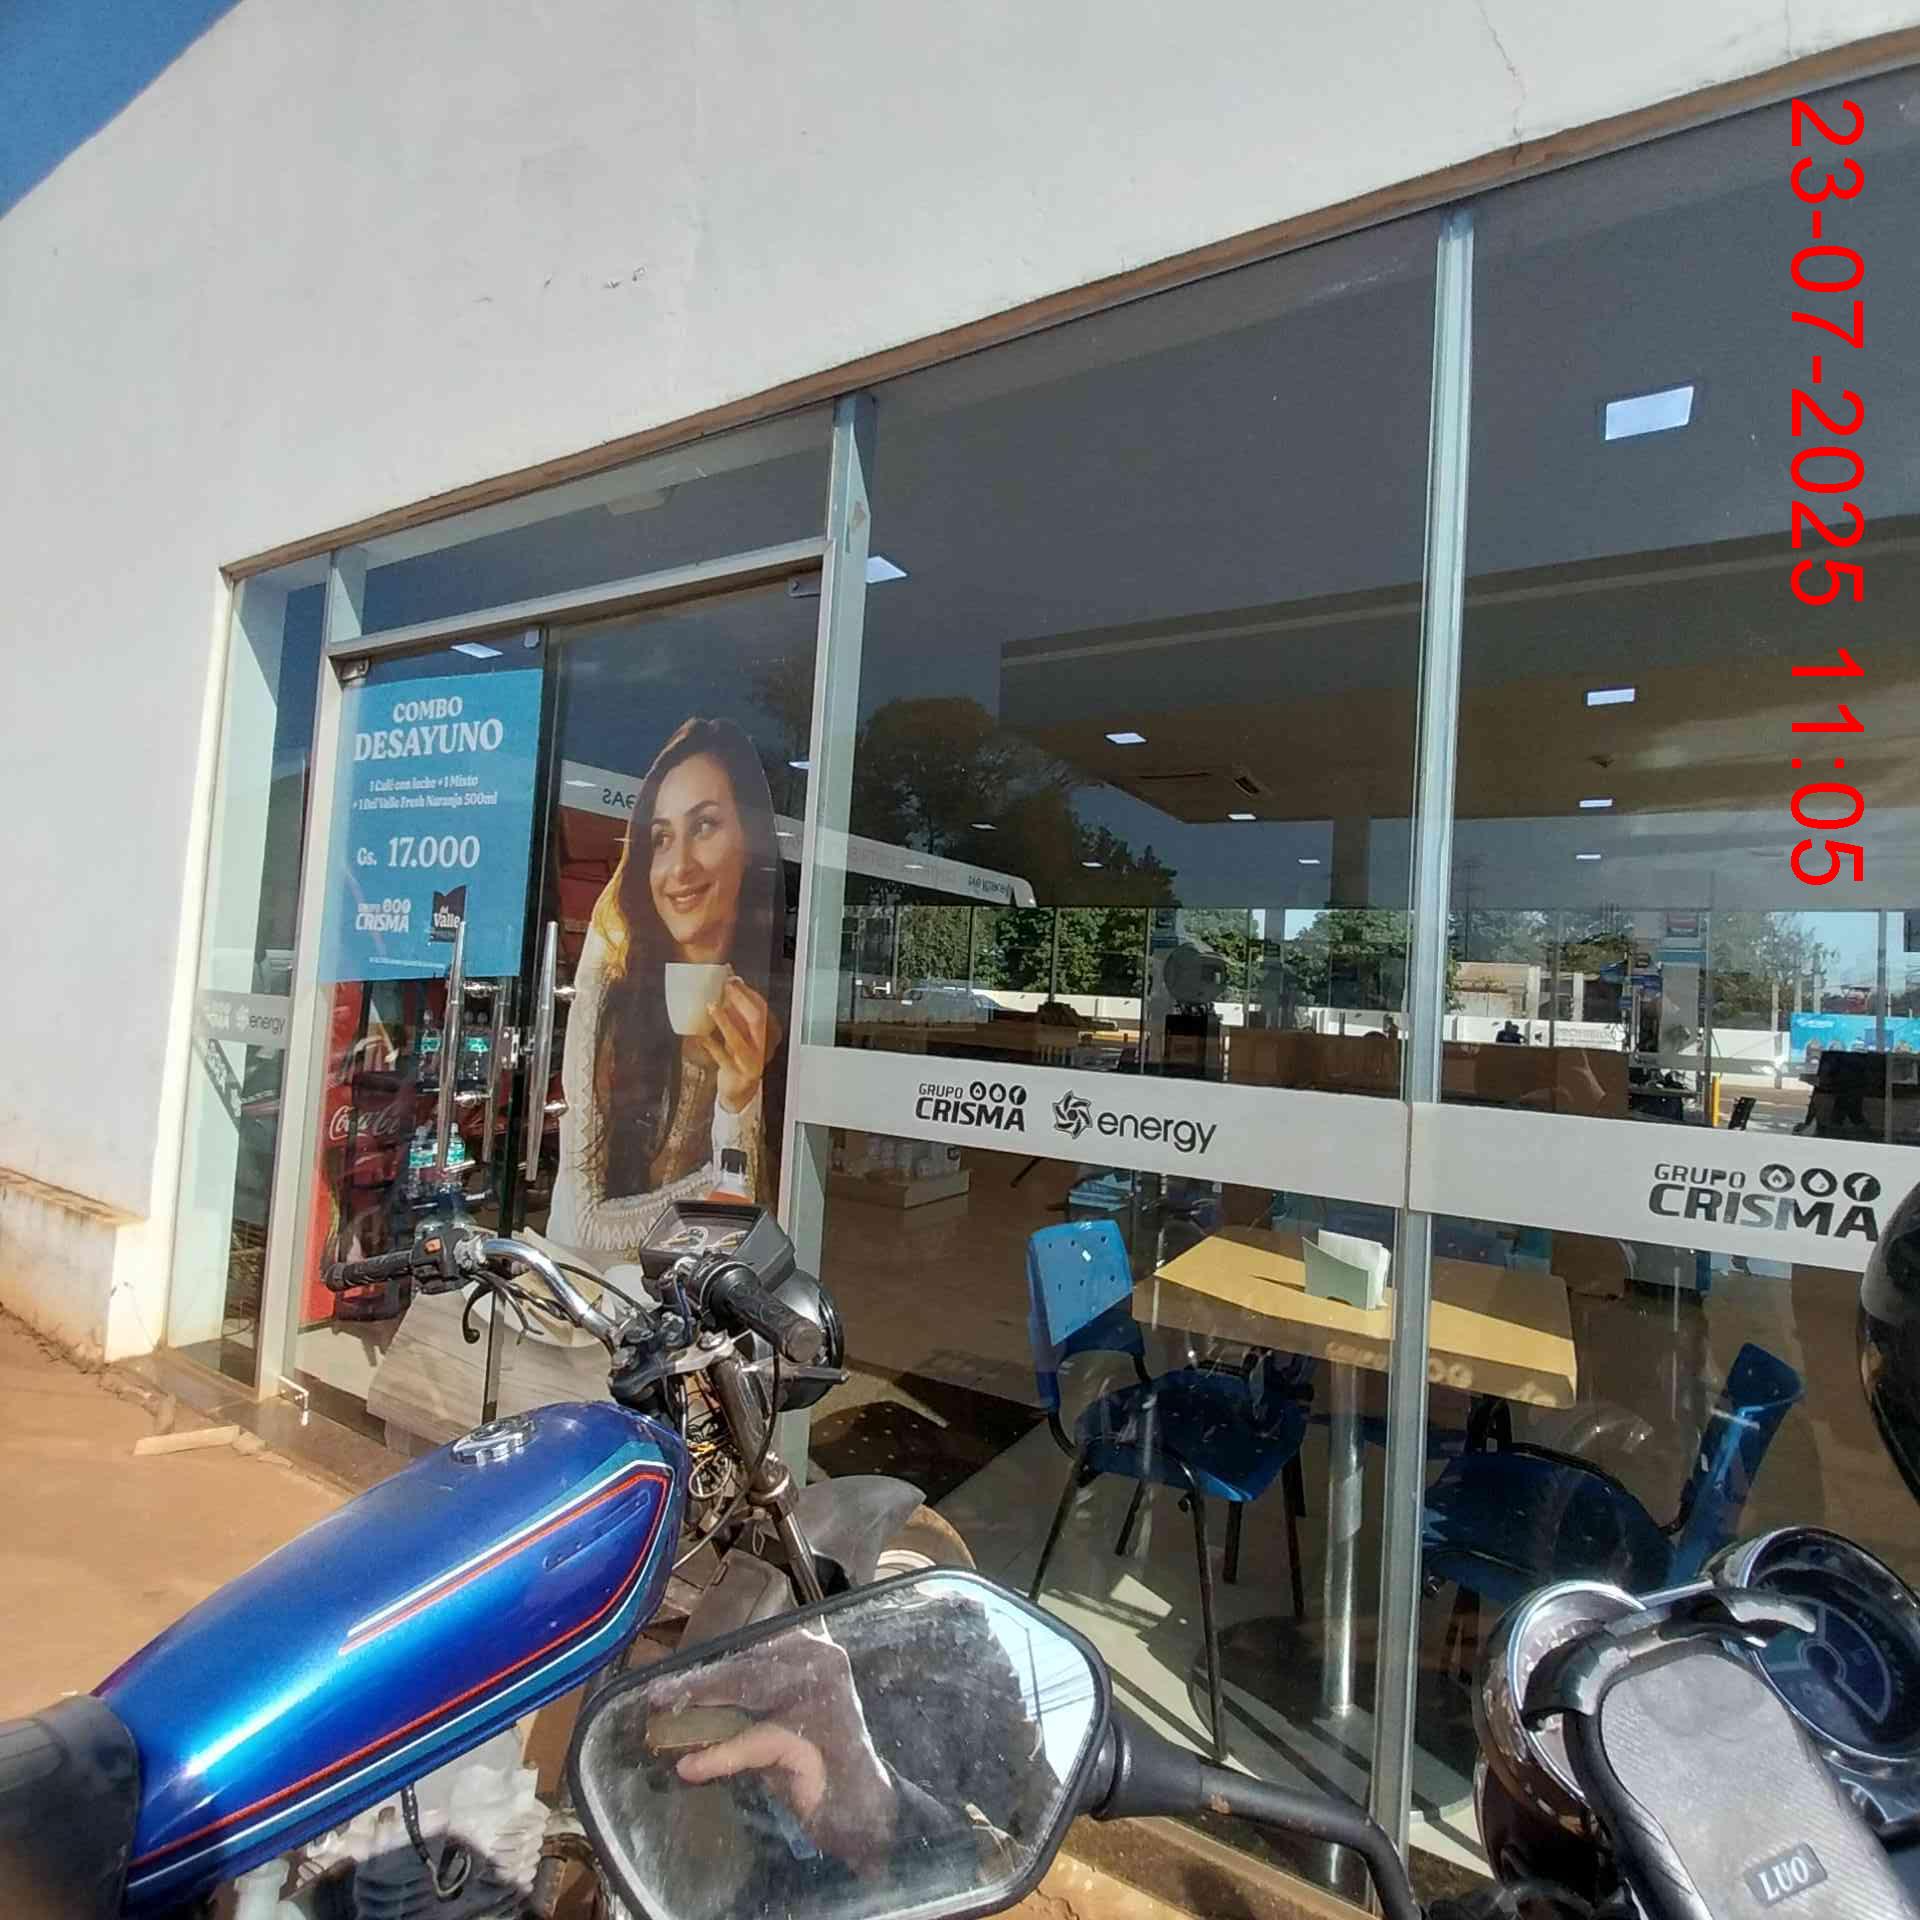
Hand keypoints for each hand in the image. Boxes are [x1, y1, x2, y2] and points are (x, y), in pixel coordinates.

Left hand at [654, 1625, 896, 1869]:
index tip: (677, 1670)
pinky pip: (751, 1742)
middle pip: (745, 1666)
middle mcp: (821, 1662)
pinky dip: (718, 1757)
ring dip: (700, 1706)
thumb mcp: (783, 1718)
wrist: (862, 1810)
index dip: (713, 1661)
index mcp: (817, 1650)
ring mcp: (818, 1698)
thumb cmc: (819, 1760)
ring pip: (745, 1691)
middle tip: (659, 1694)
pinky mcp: (808, 1738)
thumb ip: (751, 1700)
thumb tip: (697, 1695)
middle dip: (699, 1681)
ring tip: (666, 1713)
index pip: (754, 1646)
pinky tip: (691, 1767)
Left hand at [700, 978, 780, 1114]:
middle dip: (740, 1000)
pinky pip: (723, 1058)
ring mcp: (751, 1061)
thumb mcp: (740, 1034)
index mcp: (764, 1033)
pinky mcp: (737, 1073)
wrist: (740, 1092)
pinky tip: (701, 1037)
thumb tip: (728, 987)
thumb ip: (736, 1014)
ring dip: (725, 1021)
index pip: (761, 1008)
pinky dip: (711, 1046)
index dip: (747, 992)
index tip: (732, 979)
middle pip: (756, 1019)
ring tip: (711, 1006)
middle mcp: (761, 1046)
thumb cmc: (739, 1059)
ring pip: (739, 1039)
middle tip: (725, 987)